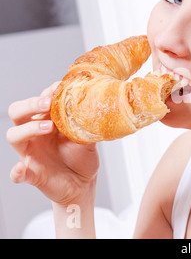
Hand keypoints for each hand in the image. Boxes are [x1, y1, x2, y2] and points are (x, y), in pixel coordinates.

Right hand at [6, 82, 99, 206]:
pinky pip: (17, 173)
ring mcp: (31, 154)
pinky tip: (21, 169)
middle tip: (47, 103)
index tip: (59, 87)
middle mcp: (34, 135)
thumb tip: (95, 107)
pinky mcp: (32, 174)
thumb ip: (87, 124)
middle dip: (30, 104)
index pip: (37, 101)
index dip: (46, 92)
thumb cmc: (82, 158)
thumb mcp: (88, 138)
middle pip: (18, 113)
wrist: (83, 184)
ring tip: (49, 126)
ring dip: (29, 128)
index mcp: (46, 122)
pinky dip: (17, 171)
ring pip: (14, 135)